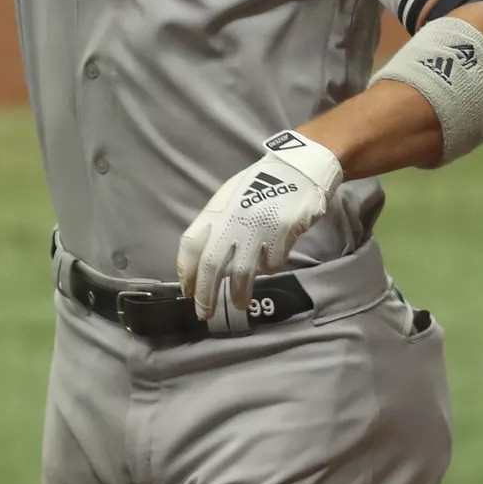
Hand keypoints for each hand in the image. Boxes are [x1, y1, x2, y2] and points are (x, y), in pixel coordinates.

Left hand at [176, 131, 343, 323]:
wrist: (296, 169)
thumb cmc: (259, 186)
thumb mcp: (230, 200)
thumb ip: (217, 226)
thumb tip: (202, 263)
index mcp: (215, 210)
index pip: (190, 244)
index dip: (186, 271)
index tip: (186, 291)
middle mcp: (232, 220)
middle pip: (211, 264)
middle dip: (205, 293)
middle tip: (203, 313)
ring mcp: (257, 227)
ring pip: (241, 271)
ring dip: (238, 292)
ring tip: (239, 304)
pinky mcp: (281, 232)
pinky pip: (272, 262)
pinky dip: (269, 267)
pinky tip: (271, 264)